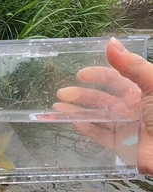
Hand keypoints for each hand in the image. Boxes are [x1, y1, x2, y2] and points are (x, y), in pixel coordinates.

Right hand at [53, 37, 152, 174]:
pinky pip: (99, 134)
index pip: (113, 79)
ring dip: (76, 110)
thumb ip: (132, 65)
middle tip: (62, 92)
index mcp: (139, 90)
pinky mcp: (120, 144)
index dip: (97, 74)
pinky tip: (71, 120)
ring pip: (95, 116)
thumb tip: (111, 43)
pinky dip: (84, 127)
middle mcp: (129, 107)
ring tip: (57, 107)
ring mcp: (123, 125)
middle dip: (81, 94)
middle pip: (100, 98)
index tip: (80, 74)